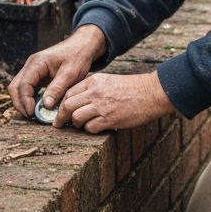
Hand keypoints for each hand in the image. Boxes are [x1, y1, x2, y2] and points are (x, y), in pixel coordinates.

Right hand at [8, 25, 106, 116]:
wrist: (82, 45)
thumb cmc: (77, 56)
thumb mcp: (70, 73)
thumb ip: (57, 88)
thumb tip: (46, 105)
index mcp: (37, 63)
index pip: (23, 85)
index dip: (25, 101)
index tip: (32, 113)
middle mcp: (30, 65)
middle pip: (15, 87)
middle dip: (20, 103)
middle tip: (30, 116)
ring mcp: (32, 69)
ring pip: (18, 88)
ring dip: (23, 101)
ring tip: (33, 114)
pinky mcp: (36, 74)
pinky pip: (27, 87)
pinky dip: (29, 98)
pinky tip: (38, 106)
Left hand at [56, 71, 173, 133]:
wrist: (151, 93)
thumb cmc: (132, 88)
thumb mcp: (109, 81)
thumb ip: (93, 89)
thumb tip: (78, 102)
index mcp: (94, 82)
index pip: (69, 93)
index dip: (61, 104)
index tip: (60, 111)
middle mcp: (95, 93)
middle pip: (68, 106)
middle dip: (61, 117)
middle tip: (60, 124)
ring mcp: (101, 106)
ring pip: (76, 117)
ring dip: (76, 124)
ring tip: (80, 126)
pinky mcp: (109, 119)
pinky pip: (90, 128)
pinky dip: (90, 130)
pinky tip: (96, 128)